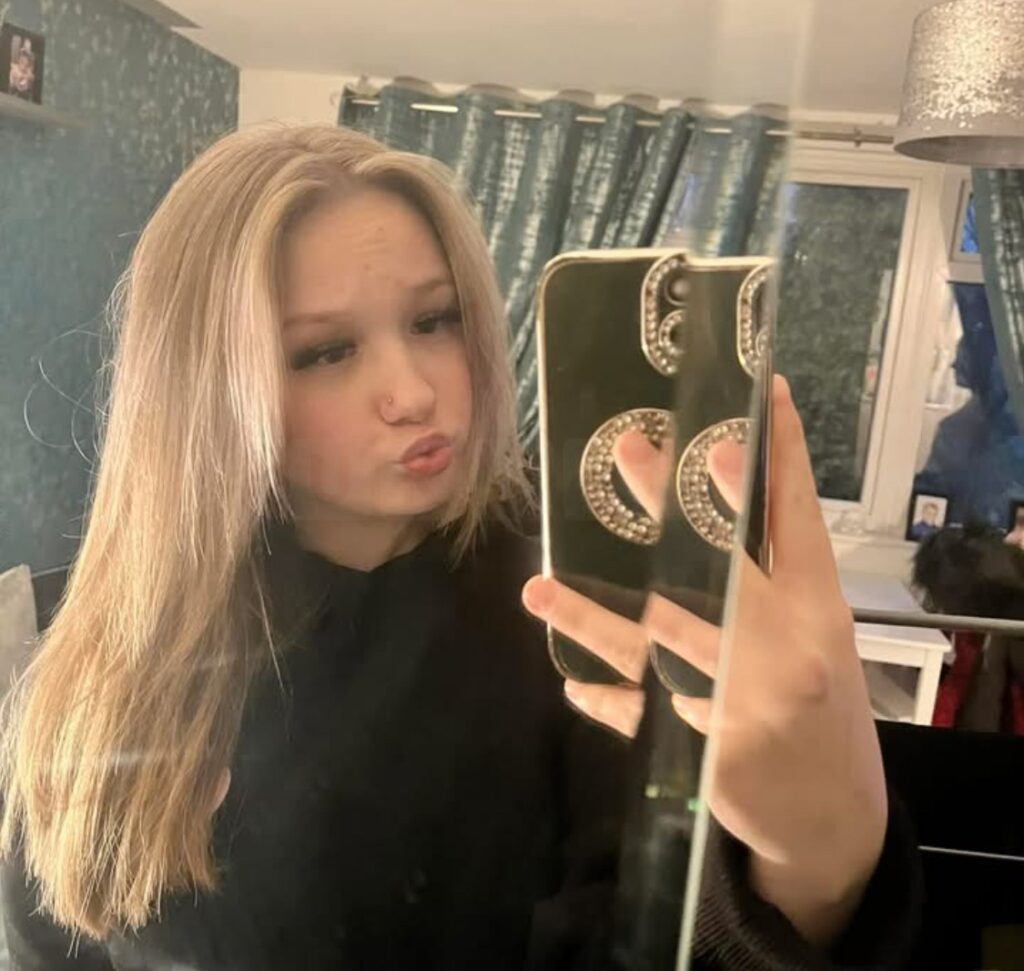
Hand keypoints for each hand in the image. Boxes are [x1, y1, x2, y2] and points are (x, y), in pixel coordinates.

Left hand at [522, 377, 886, 946]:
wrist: (833, 811)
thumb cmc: (826, 701)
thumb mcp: (823, 629)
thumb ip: (783, 566)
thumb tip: (736, 480)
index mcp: (821, 611)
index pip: (799, 524)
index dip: (776, 461)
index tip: (746, 403)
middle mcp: (785, 653)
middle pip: (720, 571)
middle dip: (672, 509)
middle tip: (626, 453)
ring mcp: (744, 707)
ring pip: (659, 649)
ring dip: (596, 618)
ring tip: (541, 589)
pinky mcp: (707, 756)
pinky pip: (641, 719)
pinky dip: (606, 697)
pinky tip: (572, 680)